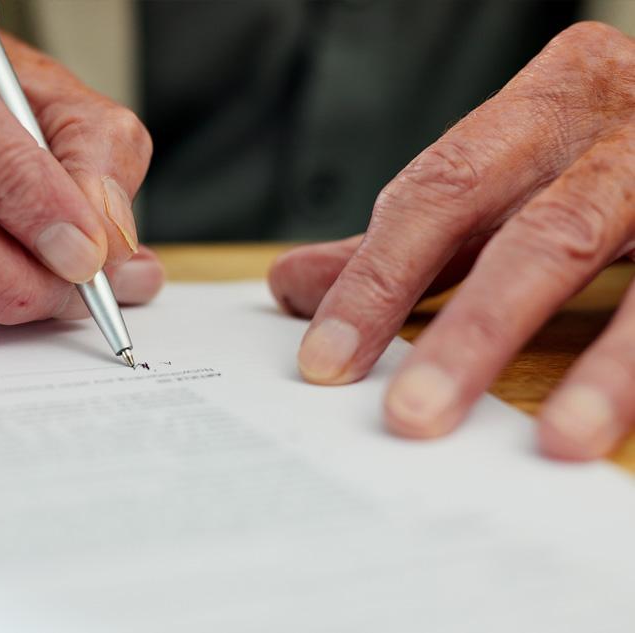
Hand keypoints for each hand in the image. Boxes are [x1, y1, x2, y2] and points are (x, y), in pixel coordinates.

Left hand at [268, 22, 634, 459]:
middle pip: (539, 233)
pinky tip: (609, 424)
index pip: (442, 189)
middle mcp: (625, 123)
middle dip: (472, 330)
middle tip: (414, 414)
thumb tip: (292, 286)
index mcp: (549, 99)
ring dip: (599, 366)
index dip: (380, 277)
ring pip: (626, 266)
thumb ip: (411, 239)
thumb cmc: (597, 154)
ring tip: (558, 440)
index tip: (326, 359)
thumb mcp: (505, 180)